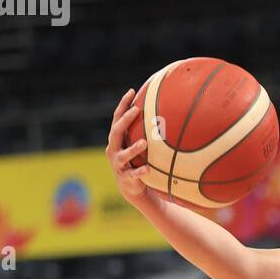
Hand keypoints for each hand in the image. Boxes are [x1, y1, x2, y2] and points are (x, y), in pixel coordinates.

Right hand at [107, 88, 150, 204]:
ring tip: (144, 142)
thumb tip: (165, 108)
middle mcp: (114, 149)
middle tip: (136, 110)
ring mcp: (118, 164)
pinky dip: (140, 171)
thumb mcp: (138, 143)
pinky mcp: (125, 178)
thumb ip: (145, 129)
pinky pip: (133, 174)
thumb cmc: (137, 160)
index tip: (132, 91)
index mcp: (116, 139)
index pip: (117, 118)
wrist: (131, 187)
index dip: (122, 105)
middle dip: (125, 120)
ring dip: (133, 148)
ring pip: (123, 155)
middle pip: (116, 132)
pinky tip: (148, 168)